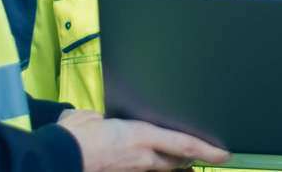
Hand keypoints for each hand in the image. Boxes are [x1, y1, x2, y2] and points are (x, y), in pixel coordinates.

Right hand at [59, 109, 230, 171]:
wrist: (56, 157)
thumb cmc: (75, 133)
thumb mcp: (93, 116)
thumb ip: (104, 117)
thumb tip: (98, 119)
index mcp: (142, 135)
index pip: (184, 144)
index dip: (207, 150)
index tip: (225, 154)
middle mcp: (143, 157)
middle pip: (176, 161)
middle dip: (190, 159)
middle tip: (201, 155)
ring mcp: (132, 171)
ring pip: (160, 170)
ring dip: (169, 166)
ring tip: (176, 162)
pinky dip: (147, 168)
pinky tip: (142, 163)